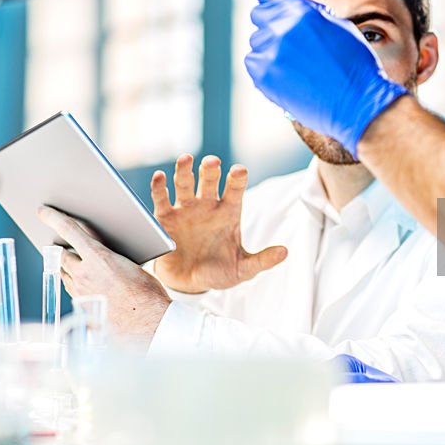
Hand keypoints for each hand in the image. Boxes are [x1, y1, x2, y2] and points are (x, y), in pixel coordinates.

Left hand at [38, 206, 170, 347]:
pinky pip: (71, 290)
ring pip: (64, 274)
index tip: (43, 211)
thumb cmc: (146, 293)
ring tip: (75, 262)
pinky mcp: (81, 308)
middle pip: (61, 255)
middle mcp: (83, 274)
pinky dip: (75, 283)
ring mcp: (80, 293)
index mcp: (97, 258)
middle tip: (64, 242)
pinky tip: (85, 283)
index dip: (53, 217)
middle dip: (62, 247)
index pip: (69, 231)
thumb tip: (98, 250)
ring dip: (68, 266)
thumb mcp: (130, 264)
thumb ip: (108, 254)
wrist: (147, 323)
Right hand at [149, 154, 286, 293]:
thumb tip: (284, 253)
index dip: (237, 179)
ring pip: (184, 184)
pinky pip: (161, 199)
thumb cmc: (219, 272)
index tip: (239, 171)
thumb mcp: (243, 269)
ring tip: (186, 159)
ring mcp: (186, 209)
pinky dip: (159, 187)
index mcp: (228, 212)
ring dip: (184, 170)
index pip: (235, 189)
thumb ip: (262, 260)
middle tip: (212, 162)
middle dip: (210, 169)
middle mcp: (207, 205)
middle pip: (209, 180)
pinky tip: (159, 177)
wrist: (190, 284)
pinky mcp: (165, 218)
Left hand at [243, 0, 407, 156]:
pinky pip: (254, 65)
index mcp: (300, 11)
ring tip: (295, 64)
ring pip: (257, 42)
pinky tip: (288, 76)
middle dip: (271, 23)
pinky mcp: (262, 76)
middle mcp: (280, 28)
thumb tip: (294, 8)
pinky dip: (266, 68)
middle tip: (288, 40)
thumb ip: (310, 14)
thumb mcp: (339, 26)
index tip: (268, 1)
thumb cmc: (354, 66)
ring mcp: (269, 52)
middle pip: (259, 16)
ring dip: (270, 48)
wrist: (356, 102)